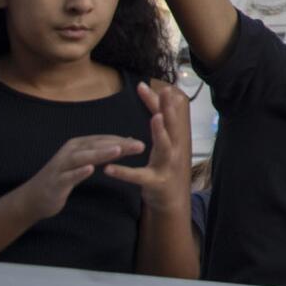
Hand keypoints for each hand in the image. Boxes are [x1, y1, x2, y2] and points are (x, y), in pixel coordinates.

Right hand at [16, 134, 144, 220]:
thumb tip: (127, 143)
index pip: (105, 140)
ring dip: (101, 153)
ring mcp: (61, 166)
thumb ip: (103, 154)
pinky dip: (79, 172)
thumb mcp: (85, 164)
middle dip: (119, 145)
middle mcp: (70, 152)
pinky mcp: (55, 181)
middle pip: (97, 145)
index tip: (143, 142)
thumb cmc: (63, 178)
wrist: (33, 198)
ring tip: (118, 151)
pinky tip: (90, 170)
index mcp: (78, 145)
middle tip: (140, 146)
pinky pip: (68, 176)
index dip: (124, 140)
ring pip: (83, 157)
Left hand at [103, 82, 191, 213]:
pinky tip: (109, 168)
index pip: (169, 115)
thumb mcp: (165, 145)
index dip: (162, 99)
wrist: (171, 201)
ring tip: (154, 118)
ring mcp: (167, 166)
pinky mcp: (156, 183)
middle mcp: (176, 150)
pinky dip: (124, 172)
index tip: (153, 83)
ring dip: (161, 132)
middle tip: (167, 91)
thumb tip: (161, 99)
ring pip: (166, 146)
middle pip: (174, 126)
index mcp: (175, 140)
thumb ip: (159, 125)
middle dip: (170, 108)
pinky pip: (139, 176)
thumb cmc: (165, 168)